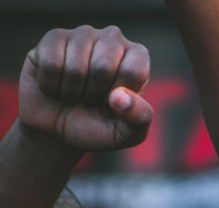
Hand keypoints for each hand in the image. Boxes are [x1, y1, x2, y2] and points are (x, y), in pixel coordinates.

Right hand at [19, 25, 152, 151]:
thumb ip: (139, 118)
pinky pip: (51, 64)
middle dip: (94, 95)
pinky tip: (56, 85)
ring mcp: (83, 35)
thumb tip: (119, 98)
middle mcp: (113, 39)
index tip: (113, 106)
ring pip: (75, 68)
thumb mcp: (128, 134)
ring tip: (75, 94)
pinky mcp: (53, 37)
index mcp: (137, 58)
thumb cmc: (99, 128)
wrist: (60, 130)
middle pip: (102, 68)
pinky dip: (51, 86)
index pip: (132, 71)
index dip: (119, 99)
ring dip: (72, 93)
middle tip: (92, 100)